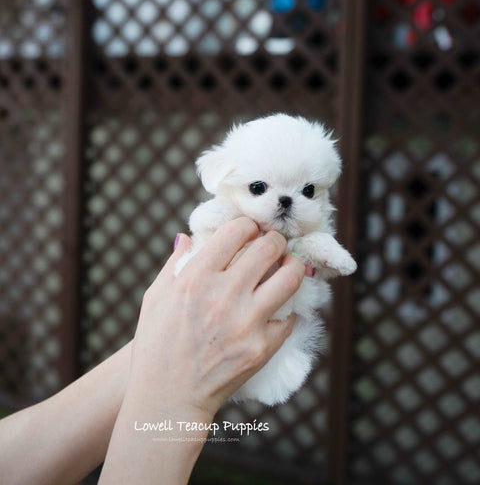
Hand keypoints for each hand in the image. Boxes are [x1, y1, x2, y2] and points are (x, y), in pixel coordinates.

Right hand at [126, 217, 304, 419]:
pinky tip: (277, 308)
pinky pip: (290, 317)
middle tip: (273, 245)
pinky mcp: (262, 348)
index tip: (249, 231)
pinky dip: (287, 309)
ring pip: (290, 277)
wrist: (167, 398)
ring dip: (292, 266)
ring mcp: (246, 322)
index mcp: (195, 278)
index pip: (236, 231)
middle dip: (275, 240)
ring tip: (288, 267)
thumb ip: (174, 263)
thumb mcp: (155, 298)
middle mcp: (223, 295)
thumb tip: (186, 236)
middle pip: (268, 248)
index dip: (248, 225)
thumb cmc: (156, 345)